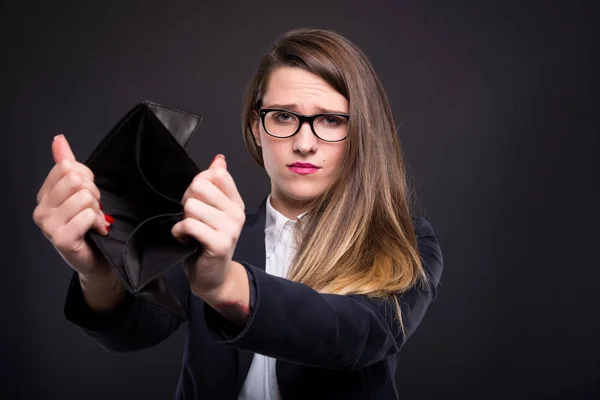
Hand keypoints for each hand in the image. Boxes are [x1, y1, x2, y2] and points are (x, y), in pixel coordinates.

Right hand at [32, 134, 112, 277]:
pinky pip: (87, 216)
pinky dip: (98, 223)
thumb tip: (59, 140)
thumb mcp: (78, 192)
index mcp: (45, 195)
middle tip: (93, 209)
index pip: (66, 167)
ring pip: (84, 198)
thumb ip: (67, 165)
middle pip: (76, 180)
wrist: (96, 259)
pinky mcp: (61, 239)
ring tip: (93, 222)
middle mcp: (41, 209)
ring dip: (97, 211)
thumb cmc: (87, 226)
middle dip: (94, 194)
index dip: (87, 177)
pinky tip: (95, 232)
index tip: (88, 194)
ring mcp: (48, 226)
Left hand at [172, 154, 245, 296]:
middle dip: (188, 200)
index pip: (216, 174)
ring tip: (190, 231)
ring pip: (192, 206)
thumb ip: (215, 184)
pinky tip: (185, 239)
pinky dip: (179, 231)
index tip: (198, 201)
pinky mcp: (220, 244)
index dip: (198, 184)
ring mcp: (231, 229)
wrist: (212, 277)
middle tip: (191, 218)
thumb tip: (219, 159)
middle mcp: (237, 213)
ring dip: (183, 219)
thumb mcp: (212, 211)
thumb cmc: (207, 243)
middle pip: (200, 186)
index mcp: (236, 202)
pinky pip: (189, 224)